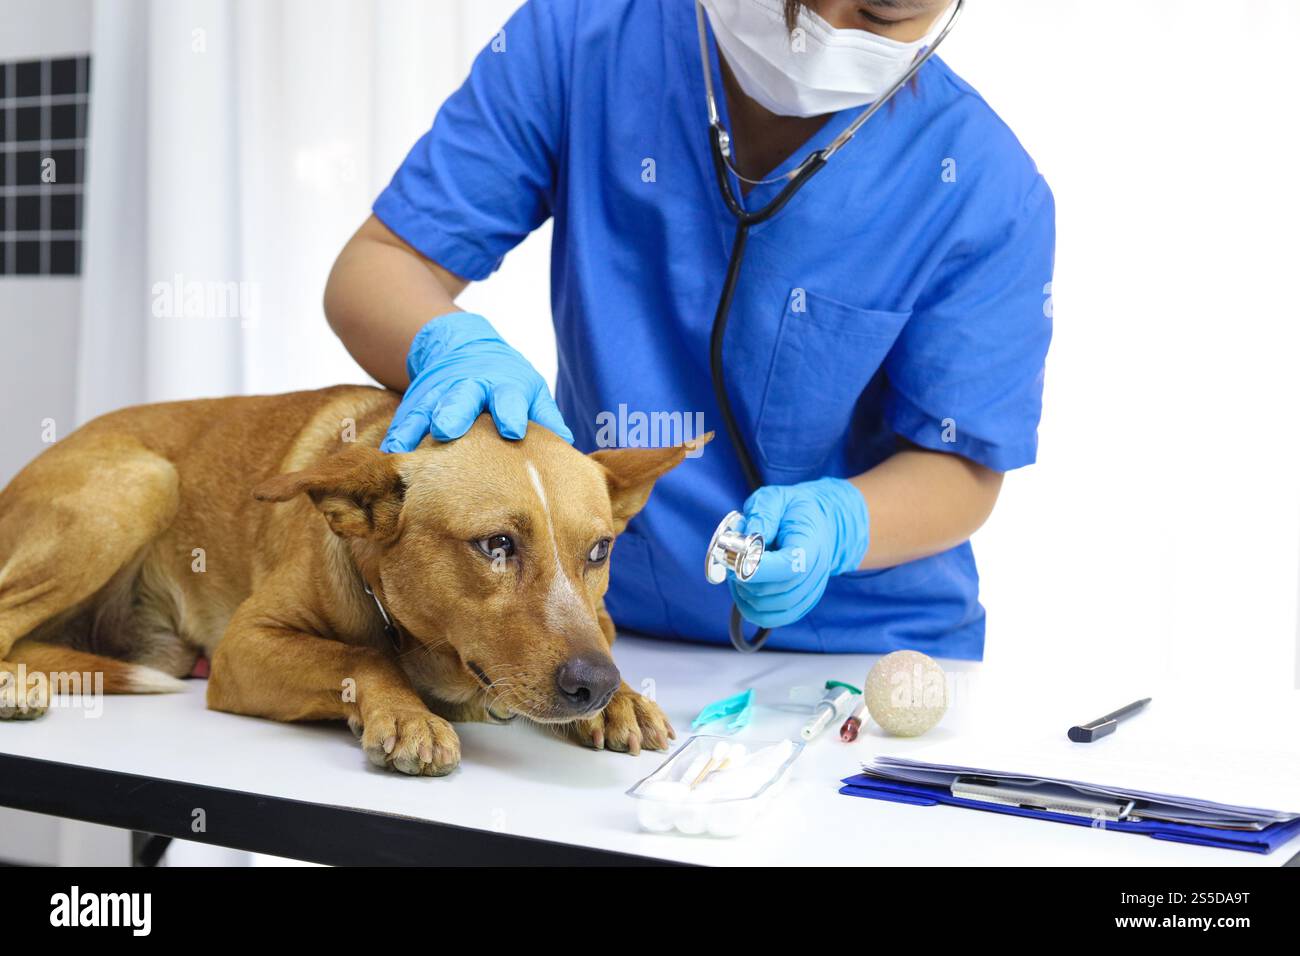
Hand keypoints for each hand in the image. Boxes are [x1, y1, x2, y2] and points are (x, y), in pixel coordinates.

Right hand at [380, 312, 572, 450]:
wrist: (460, 346)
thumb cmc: (505, 382)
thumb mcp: (530, 391)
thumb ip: (546, 417)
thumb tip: (570, 447)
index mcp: (505, 385)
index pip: (510, 397)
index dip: (511, 412)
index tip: (512, 429)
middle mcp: (471, 386)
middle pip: (463, 397)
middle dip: (455, 412)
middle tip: (446, 429)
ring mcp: (441, 393)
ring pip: (429, 408)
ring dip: (417, 427)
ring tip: (405, 448)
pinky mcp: (417, 401)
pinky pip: (406, 417)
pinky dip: (398, 433)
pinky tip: (390, 450)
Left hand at [727, 477, 870, 628]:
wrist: (819, 523)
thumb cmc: (793, 511)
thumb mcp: (776, 498)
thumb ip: (762, 515)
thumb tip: (747, 539)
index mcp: (811, 545)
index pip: (787, 567)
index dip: (757, 568)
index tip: (735, 556)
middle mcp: (815, 574)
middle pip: (774, 592)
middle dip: (744, 578)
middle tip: (730, 559)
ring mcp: (809, 593)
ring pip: (768, 609)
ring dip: (744, 593)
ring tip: (737, 571)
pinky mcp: (800, 605)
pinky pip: (770, 618)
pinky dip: (749, 608)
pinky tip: (743, 588)